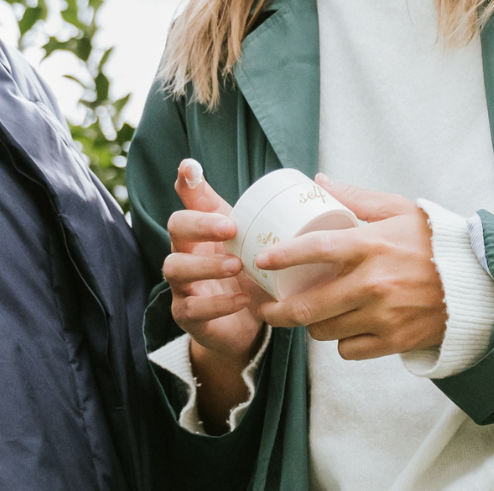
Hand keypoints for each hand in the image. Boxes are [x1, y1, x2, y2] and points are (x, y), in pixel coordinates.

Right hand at [163, 160, 268, 428]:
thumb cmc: (249, 277)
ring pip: (175, 267)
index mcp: (202, 233)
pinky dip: (218, 304)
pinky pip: (192, 308)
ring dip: (206, 265)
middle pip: (176, 228)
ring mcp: (182, 285)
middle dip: (200, 225)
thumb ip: (275, 222)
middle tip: (230, 228)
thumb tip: (317, 180)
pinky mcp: (187, 316)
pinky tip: (241, 300)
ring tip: (236, 265)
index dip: (187, 186)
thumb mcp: (258, 248)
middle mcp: (185, 253)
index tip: (190, 167)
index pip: (188, 201)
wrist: (244, 327)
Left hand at [254, 175, 446, 360]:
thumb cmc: (435, 241)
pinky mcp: (394, 341)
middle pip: (308, 307)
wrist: (478, 282)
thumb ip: (356, 197)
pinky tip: (343, 329)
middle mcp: (372, 283)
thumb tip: (318, 180)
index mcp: (370, 245)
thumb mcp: (398, 209)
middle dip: (276, 310)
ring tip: (308, 314)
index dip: (283, 255)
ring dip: (311, 325)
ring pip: (324, 331)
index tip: (262, 260)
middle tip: (264, 306)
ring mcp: (383, 316)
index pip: (315, 249)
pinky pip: (349, 351)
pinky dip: (342, 343)